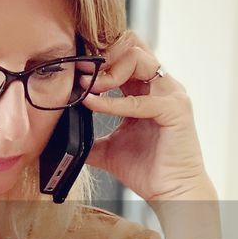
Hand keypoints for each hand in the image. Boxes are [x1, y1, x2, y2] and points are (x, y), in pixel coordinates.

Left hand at [83, 31, 213, 201]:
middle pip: (132, 45)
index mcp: (146, 89)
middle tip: (80, 71)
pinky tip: (93, 104)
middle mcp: (161, 85)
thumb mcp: (108, 148)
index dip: (99, 55)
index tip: (75, 67)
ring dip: (108, 72)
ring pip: (139, 59)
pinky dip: (113, 102)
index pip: (125, 53)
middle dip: (102, 55)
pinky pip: (140, 99)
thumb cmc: (148, 169)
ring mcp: (171, 94)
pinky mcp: (175, 110)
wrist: (172, 193)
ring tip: (88, 88)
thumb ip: (90, 135)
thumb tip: (62, 135)